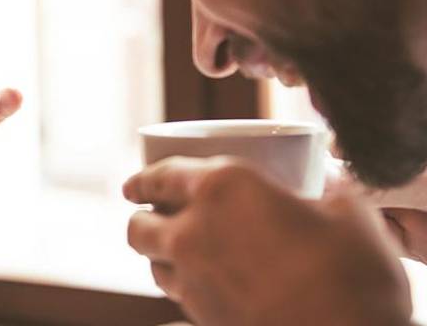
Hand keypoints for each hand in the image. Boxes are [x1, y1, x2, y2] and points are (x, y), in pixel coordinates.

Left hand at [123, 157, 411, 325]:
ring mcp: (194, 283)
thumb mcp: (350, 213)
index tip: (132, 185)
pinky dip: (182, 290)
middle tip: (152, 216)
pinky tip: (205, 289)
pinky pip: (176, 302)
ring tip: (178, 253)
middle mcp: (194, 232)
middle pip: (140, 227)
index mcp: (221, 188)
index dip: (143, 178)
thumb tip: (328, 183)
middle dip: (141, 219)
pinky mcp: (204, 322)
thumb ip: (327, 191)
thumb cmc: (353, 273)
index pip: (161, 175)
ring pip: (153, 267)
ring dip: (159, 256)